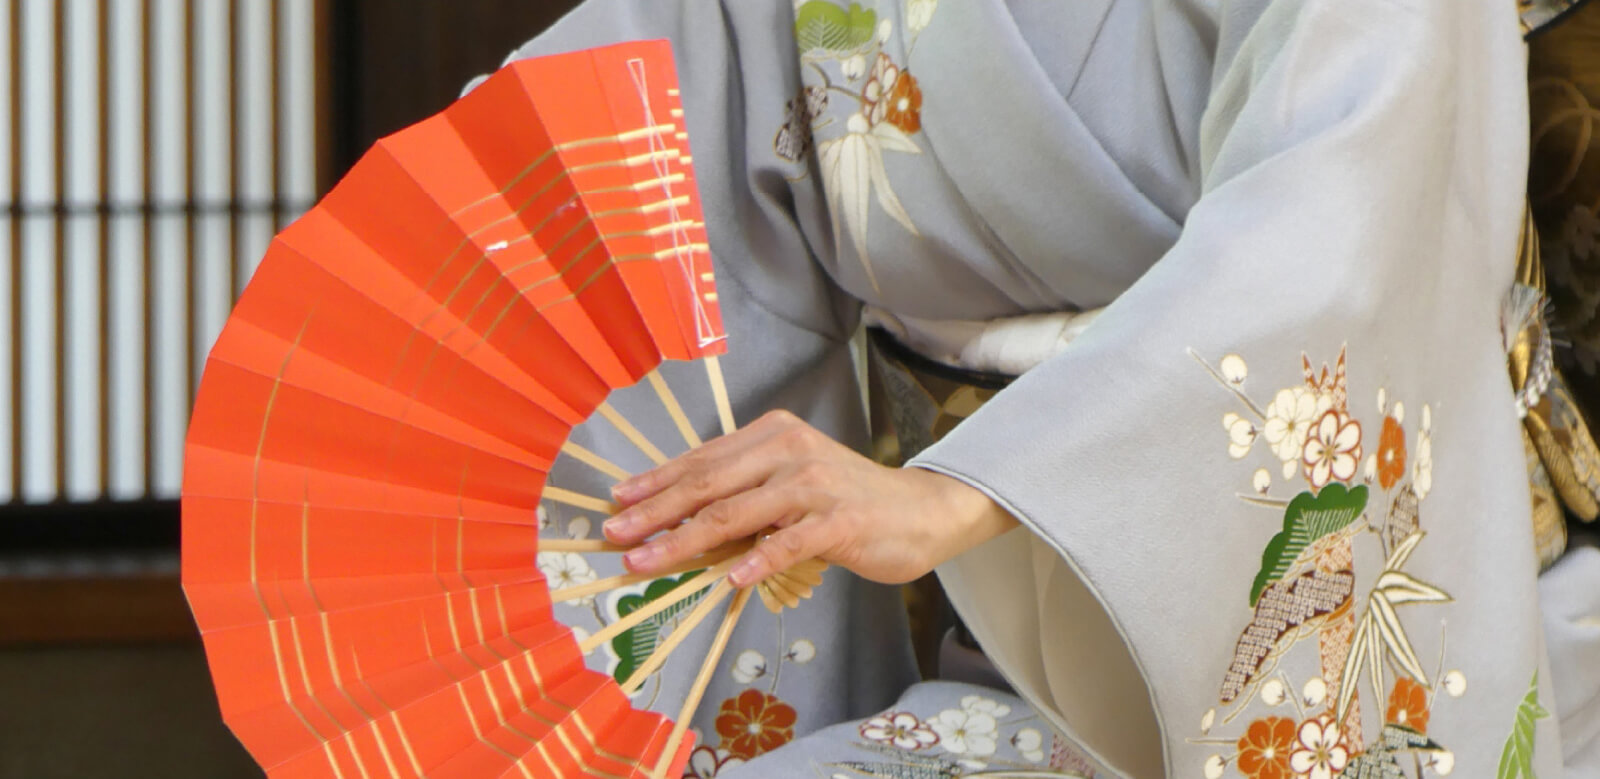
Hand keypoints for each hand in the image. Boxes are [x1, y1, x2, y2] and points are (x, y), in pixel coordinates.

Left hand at [602, 410, 1017, 586]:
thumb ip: (743, 496)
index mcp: (772, 434)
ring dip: (684, 541)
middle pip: (708, 483)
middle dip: (655, 511)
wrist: (920, 511)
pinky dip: (756, 561)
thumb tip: (677, 525)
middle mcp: (789, 451)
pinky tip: (729, 579)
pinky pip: (788, 543)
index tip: (617, 501)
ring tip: (648, 561)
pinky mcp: (839, 521)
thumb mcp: (790, 485)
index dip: (656, 482)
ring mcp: (814, 485)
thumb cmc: (847, 503)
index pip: (702, 459)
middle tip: (615, 534)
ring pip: (736, 514)